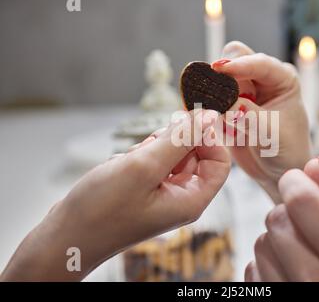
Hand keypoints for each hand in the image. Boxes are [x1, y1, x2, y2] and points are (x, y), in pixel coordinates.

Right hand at [1, 110, 230, 280]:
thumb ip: (180, 139)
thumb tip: (210, 115)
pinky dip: (139, 155)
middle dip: (173, 142)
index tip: (186, 122)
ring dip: (152, 147)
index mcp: (192, 199)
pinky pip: (153, 161)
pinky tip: (121, 166)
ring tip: (130, 161)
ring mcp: (162, 194)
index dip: (208, 137)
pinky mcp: (145, 189)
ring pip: (172, 154)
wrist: (66, 236)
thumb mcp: (145, 166)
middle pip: (196, 154)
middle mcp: (182, 197)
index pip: (220, 161)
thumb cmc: (102, 209)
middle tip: (149, 146)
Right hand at [212, 41, 311, 202]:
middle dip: (222, 70)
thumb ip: (248, 116)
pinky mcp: (228, 101)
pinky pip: (210, 93)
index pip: (260, 63)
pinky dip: (204, 100)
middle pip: (236, 57)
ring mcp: (244, 88)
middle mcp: (263, 78)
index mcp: (283, 79)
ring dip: (210, 86)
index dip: (239, 65)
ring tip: (204, 104)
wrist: (276, 171)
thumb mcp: (270, 133)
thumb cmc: (285, 151)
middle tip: (209, 86)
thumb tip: (225, 104)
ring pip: (220, 74)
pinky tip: (200, 111)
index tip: (219, 69)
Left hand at [245, 158, 318, 281]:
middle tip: (311, 235)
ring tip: (303, 260)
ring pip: (261, 242)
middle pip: (277, 219)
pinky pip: (251, 269)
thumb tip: (311, 165)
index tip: (298, 185)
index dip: (295, 184)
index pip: (300, 201)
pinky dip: (265, 266)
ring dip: (276, 243)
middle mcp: (314, 284)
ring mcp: (286, 297)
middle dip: (290, 217)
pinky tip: (288, 276)